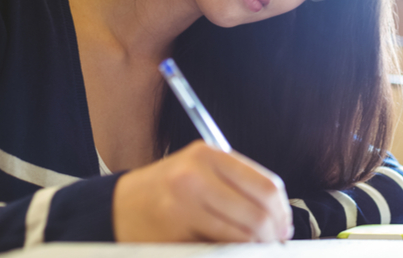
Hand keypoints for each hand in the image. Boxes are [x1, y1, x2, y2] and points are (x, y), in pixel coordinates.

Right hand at [112, 140, 293, 241]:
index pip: (266, 184)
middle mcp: (195, 174)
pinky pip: (221, 246)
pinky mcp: (175, 229)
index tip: (284, 224)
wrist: (118, 207)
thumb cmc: (165, 191)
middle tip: (274, 242)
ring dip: (256, 246)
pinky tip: (231, 250)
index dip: (282, 211)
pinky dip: (233, 251)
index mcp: (207, 154)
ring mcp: (183, 202)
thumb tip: (278, 213)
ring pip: (243, 233)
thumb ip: (234, 183)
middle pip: (259, 212)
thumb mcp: (198, 171)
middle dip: (273, 234)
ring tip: (255, 248)